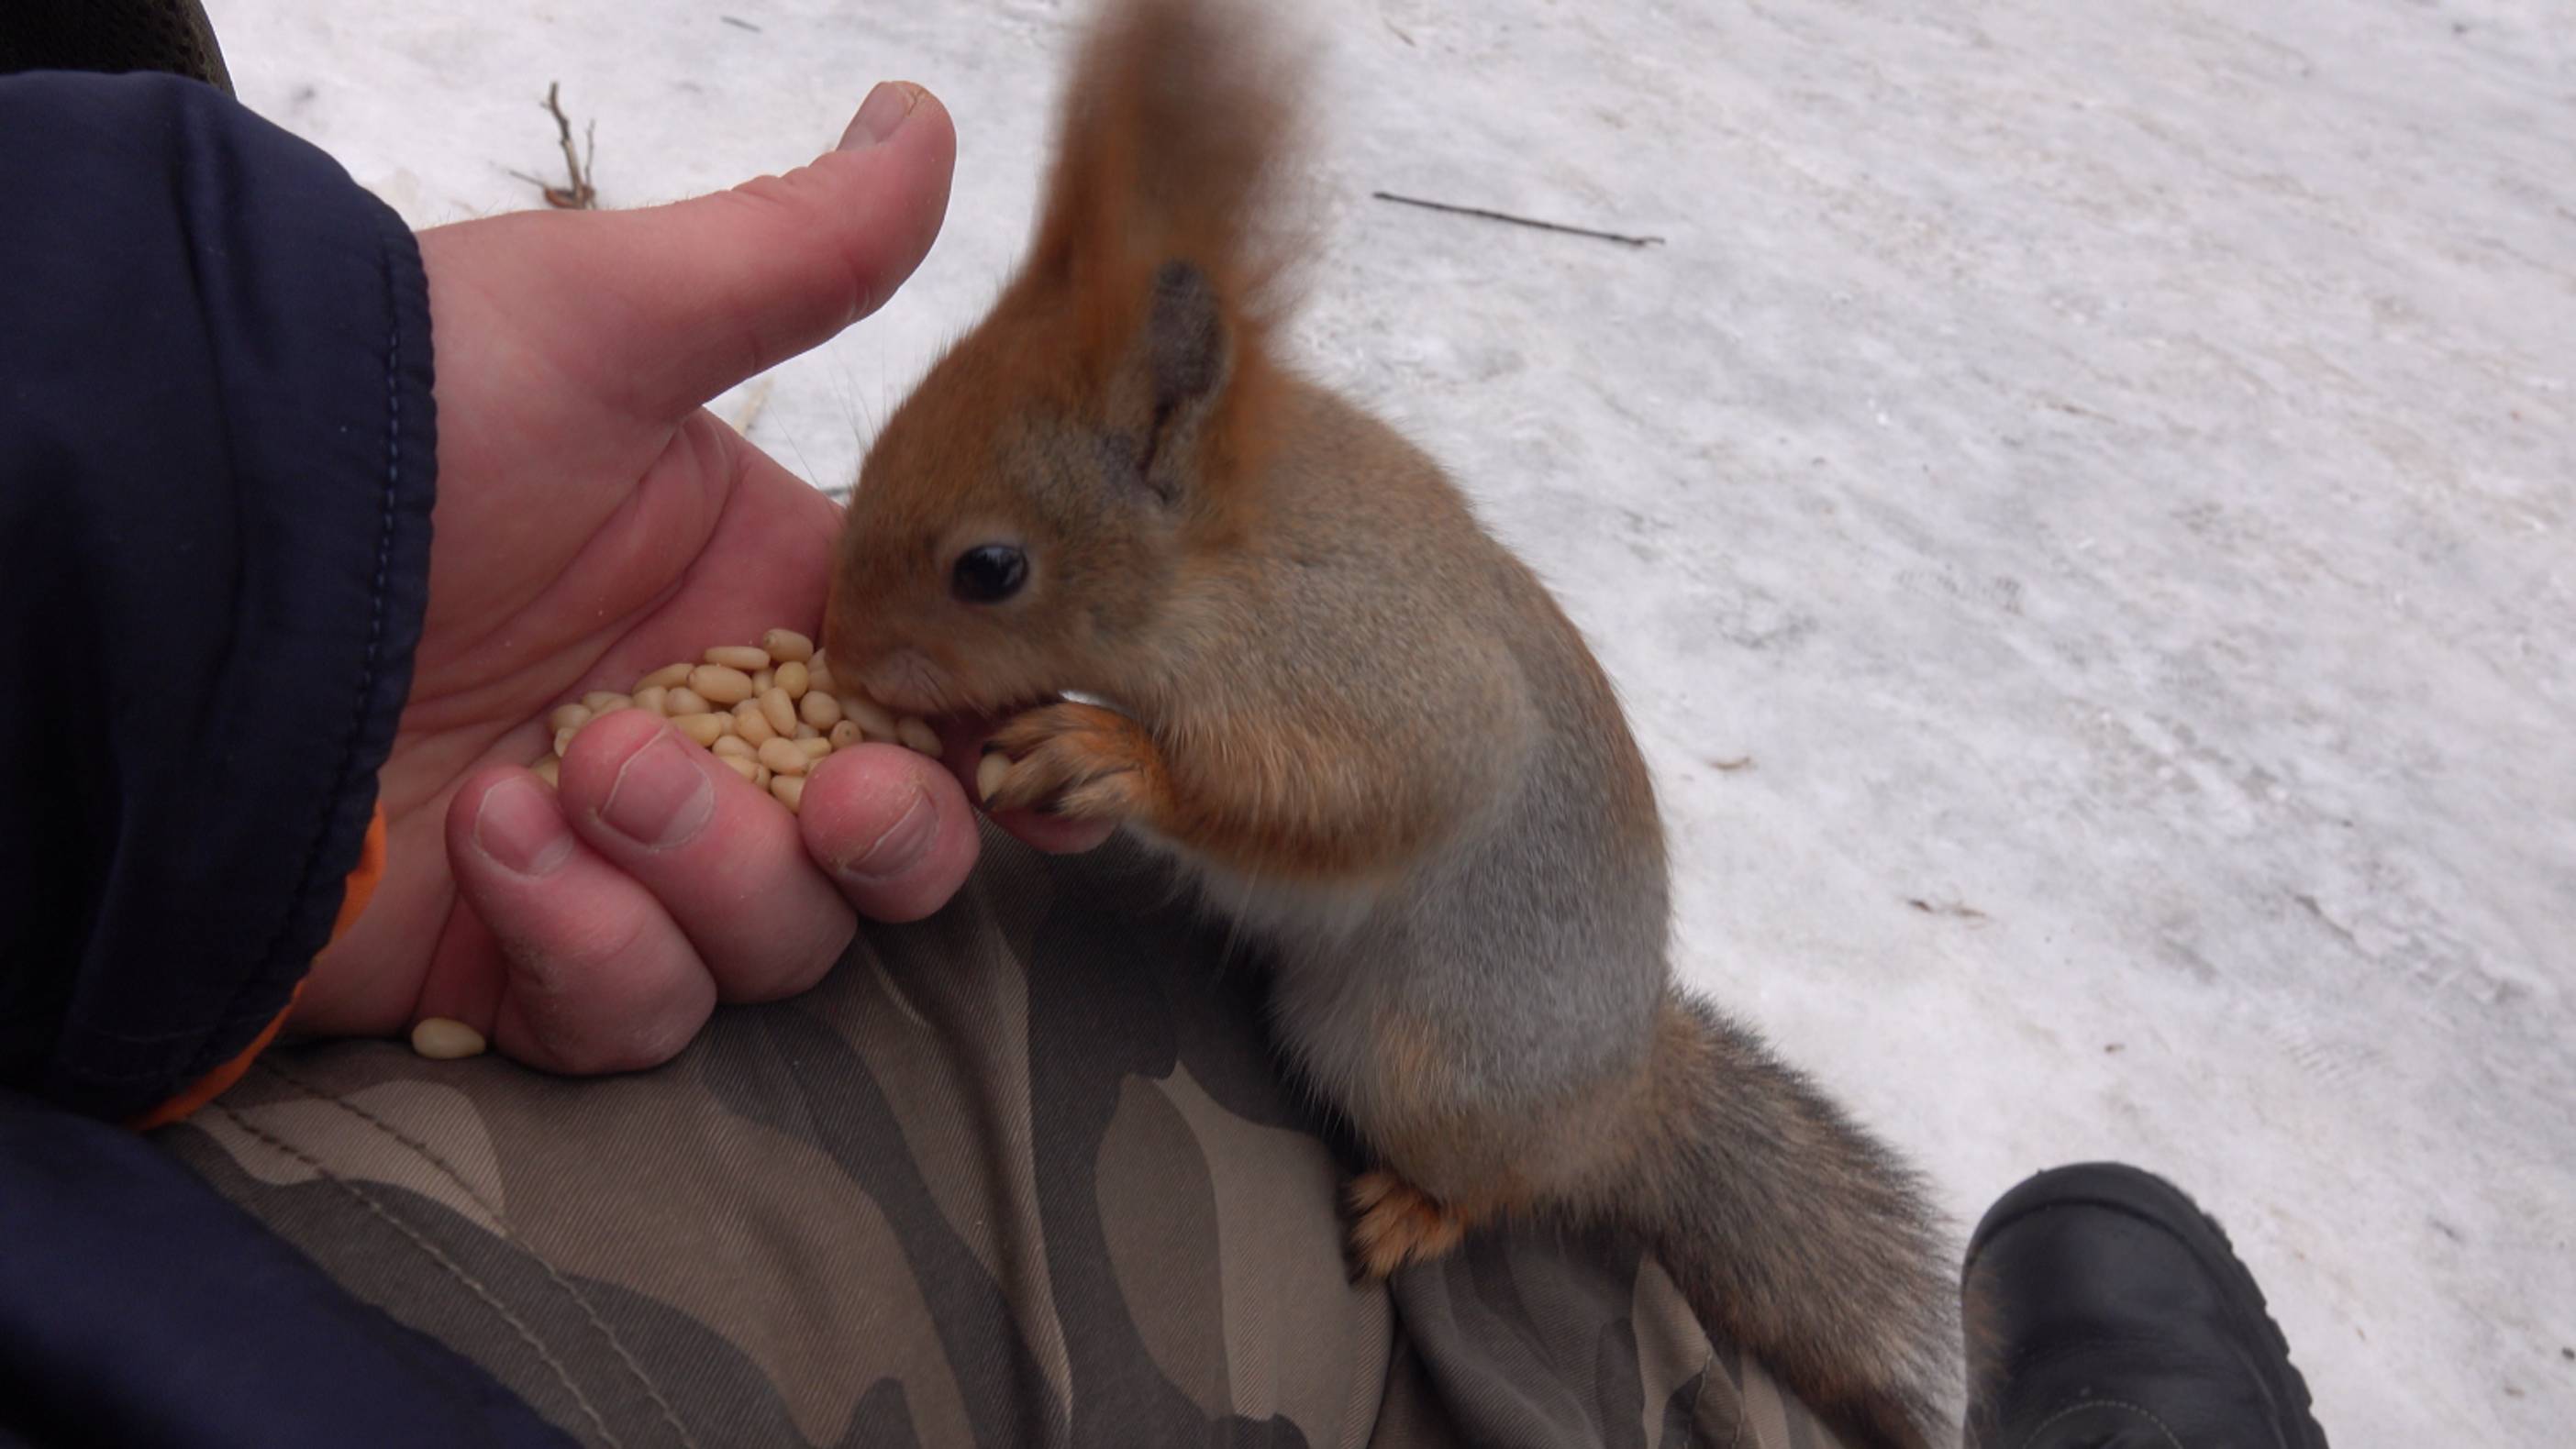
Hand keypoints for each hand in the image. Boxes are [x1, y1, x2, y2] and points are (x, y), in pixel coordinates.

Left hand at [292, 84, 1106, 1071]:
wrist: (171, 564)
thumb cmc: (386, 422)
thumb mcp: (600, 321)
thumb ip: (794, 256)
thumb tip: (925, 120)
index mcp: (760, 596)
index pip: (942, 698)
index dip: (1007, 745)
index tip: (1050, 774)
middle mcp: (711, 734)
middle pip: (889, 855)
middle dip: (887, 838)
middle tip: (831, 794)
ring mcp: (618, 859)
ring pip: (774, 947)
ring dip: (705, 876)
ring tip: (579, 773)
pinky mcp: (515, 960)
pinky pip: (627, 1017)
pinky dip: (589, 953)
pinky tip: (495, 847)